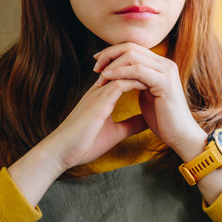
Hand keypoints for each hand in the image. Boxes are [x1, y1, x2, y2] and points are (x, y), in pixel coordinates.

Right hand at [8, 75, 146, 204]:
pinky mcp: (98, 102)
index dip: (142, 74)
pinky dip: (134, 82)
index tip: (158, 77)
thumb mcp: (115, 132)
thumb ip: (131, 124)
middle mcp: (100, 91)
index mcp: (103, 96)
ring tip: (157, 74)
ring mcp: (98, 94)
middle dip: (143, 68)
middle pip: (124, 68)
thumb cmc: (84, 144)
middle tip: (160, 70)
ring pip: (123, 72)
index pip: (124, 76)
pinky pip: (119, 84)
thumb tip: (148, 121)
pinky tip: (148, 84)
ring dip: (141, 72)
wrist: (60, 153)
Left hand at [94, 43, 206, 160]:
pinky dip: (120, 72)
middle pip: (131, 46)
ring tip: (100, 76)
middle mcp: (166, 64)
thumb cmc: (163, 119)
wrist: (180, 135)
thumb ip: (138, 81)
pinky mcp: (165, 82)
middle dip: (110, 55)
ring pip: (133, 55)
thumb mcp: (147, 95)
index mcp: (162, 65)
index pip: (134, 48)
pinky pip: (137, 70)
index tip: (98, 62)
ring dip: (112, 64)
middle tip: (96, 67)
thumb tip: (121, 75)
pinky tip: (108, 79)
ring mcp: (167, 71)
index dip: (113, 52)